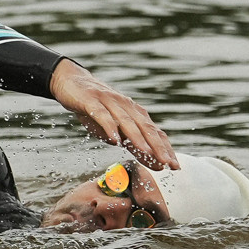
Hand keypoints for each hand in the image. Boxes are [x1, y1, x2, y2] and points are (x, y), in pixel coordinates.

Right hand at [48, 60, 177, 170]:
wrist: (72, 82)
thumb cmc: (97, 109)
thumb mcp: (116, 129)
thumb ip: (133, 144)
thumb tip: (152, 161)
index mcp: (136, 114)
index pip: (155, 133)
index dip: (166, 149)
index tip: (175, 166)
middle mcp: (128, 107)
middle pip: (146, 128)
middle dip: (158, 147)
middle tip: (167, 163)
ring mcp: (111, 103)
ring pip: (127, 122)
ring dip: (138, 139)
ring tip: (146, 153)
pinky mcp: (93, 101)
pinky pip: (103, 116)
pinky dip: (110, 127)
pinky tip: (114, 140)